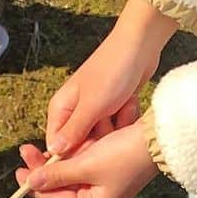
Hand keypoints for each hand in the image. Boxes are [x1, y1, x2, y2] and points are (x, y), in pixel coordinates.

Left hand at [15, 122, 159, 197]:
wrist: (161, 135)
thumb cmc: (128, 153)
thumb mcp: (87, 164)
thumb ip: (57, 173)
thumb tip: (31, 182)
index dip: (34, 185)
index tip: (18, 171)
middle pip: (60, 186)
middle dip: (44, 168)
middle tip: (27, 151)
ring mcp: (103, 186)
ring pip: (70, 173)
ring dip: (58, 158)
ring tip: (42, 145)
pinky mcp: (108, 170)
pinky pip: (82, 163)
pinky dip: (73, 153)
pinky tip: (63, 143)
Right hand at [44, 0, 176, 154]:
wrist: (141, 44)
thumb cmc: (113, 70)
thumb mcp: (92, 106)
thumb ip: (73, 131)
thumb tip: (55, 152)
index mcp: (60, 109)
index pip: (56, 146)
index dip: (72, 154)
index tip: (90, 148)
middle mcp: (73, 112)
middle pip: (80, 144)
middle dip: (98, 137)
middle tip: (109, 119)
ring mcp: (92, 110)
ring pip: (100, 138)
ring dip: (114, 128)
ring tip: (121, 107)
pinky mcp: (109, 109)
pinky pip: (114, 128)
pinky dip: (123, 120)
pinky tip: (129, 105)